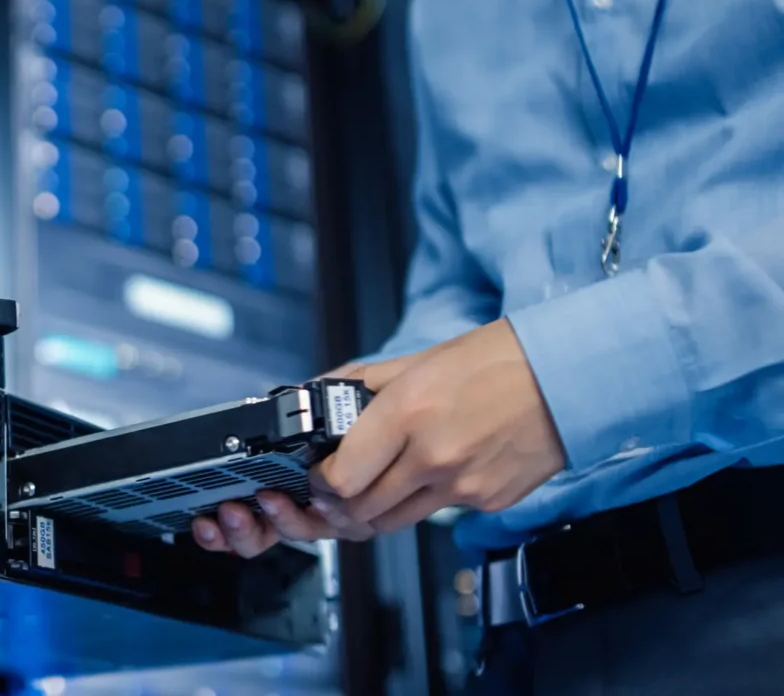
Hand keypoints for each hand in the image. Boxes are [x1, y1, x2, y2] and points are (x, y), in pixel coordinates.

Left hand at [192, 319, 565, 554]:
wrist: (566, 377)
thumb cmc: (496, 361)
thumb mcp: (417, 362)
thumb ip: (363, 386)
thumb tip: (321, 395)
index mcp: (408, 414)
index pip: (341, 478)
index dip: (320, 482)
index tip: (318, 472)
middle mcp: (433, 457)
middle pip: (361, 509)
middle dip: (340, 502)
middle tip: (337, 485)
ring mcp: (463, 486)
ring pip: (395, 522)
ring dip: (375, 511)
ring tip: (375, 485)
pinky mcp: (488, 502)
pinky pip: (438, 514)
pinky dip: (423, 502)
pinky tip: (429, 475)